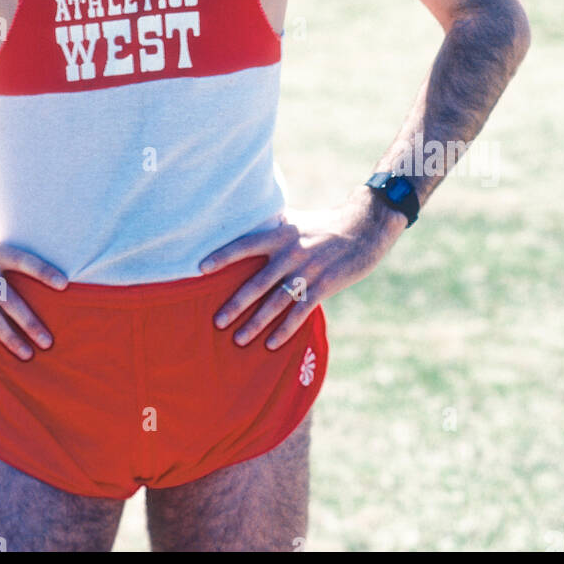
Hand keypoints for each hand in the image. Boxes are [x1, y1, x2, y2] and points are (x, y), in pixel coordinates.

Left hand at [198, 191, 405, 349]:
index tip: (200, 268)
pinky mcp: (324, 286)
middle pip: (257, 282)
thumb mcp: (295, 219)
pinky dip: (285, 330)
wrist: (363, 228)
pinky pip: (300, 312)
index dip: (223, 256)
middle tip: (216, 322)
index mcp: (280, 234)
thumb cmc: (323, 224)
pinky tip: (271, 344)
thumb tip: (244, 224)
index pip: (245, 245)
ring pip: (276, 302)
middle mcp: (291, 253)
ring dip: (256, 323)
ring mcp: (308, 271)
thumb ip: (271, 226)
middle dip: (235, 304)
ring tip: (237, 339)